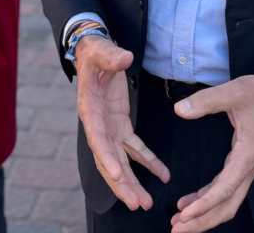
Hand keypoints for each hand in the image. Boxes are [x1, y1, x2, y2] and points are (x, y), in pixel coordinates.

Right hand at [75, 36, 169, 209]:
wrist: (95, 53)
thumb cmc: (95, 52)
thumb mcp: (100, 50)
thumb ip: (111, 55)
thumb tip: (125, 58)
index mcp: (90, 109)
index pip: (97, 138)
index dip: (106, 158)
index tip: (118, 175)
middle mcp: (97, 125)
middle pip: (108, 160)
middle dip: (121, 183)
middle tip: (136, 203)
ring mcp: (109, 128)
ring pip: (121, 161)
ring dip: (133, 182)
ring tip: (146, 202)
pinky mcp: (121, 125)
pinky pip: (135, 148)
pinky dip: (148, 162)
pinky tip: (163, 175)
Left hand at [169, 70, 253, 231]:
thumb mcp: (232, 92)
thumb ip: (206, 101)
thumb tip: (180, 110)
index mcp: (247, 155)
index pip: (225, 189)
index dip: (204, 204)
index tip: (184, 215)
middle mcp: (248, 167)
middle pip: (227, 205)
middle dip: (202, 221)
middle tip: (177, 230)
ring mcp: (245, 168)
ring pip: (226, 202)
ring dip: (204, 215)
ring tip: (179, 223)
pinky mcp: (240, 165)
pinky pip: (224, 191)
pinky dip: (207, 200)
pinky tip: (188, 204)